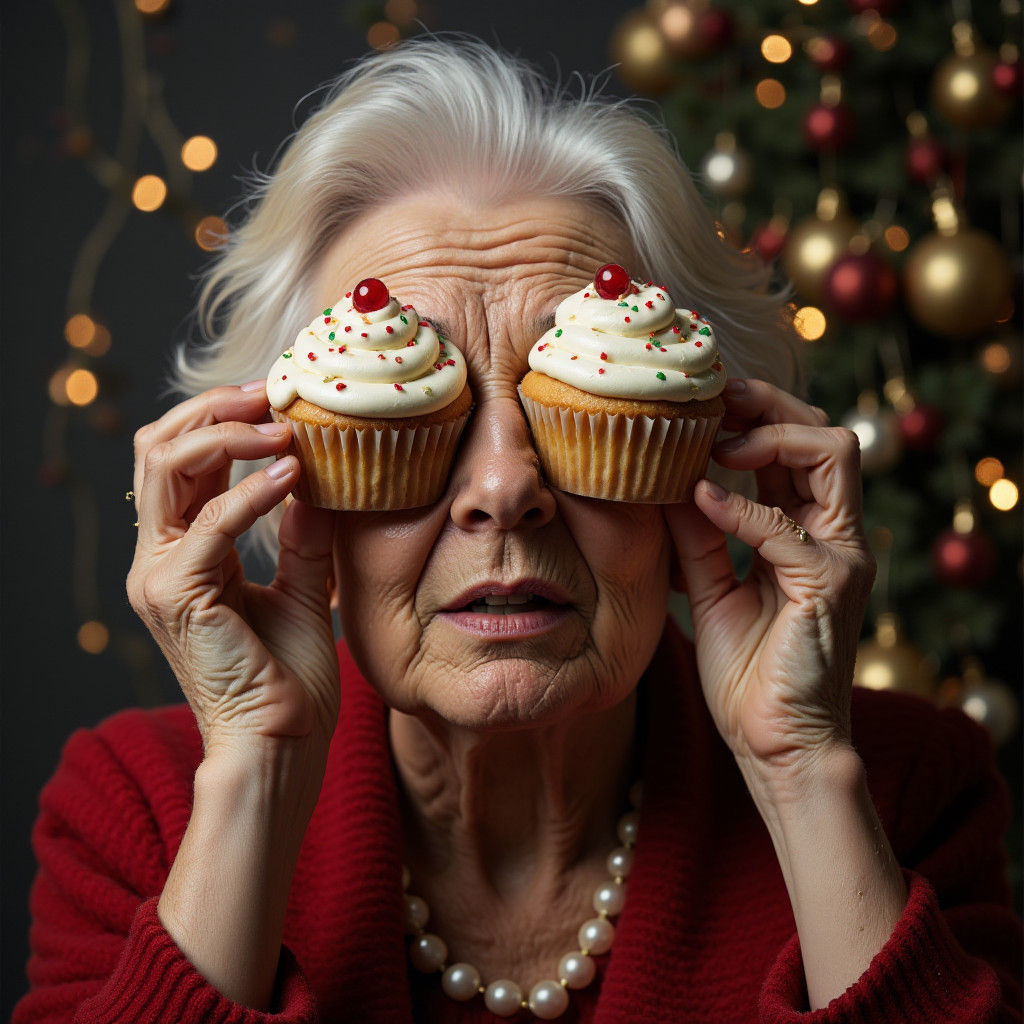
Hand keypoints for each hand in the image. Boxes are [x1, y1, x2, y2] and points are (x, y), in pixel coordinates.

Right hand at [127, 382, 339, 764]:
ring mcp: (157, 576)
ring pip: (166, 468)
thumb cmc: (290, 677)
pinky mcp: (175, 594)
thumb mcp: (302, 587)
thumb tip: (317, 482)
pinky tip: (294, 476)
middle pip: (159, 450)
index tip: (277, 399)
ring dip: (227, 435)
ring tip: (283, 426)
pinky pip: (209, 523)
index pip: (180, 463)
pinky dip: (252, 492)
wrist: (282, 743)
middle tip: (272, 392)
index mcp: (182, 555)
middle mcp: (158, 559)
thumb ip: (301, 534)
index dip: (221, 421)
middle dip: (214, 410)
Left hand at [664, 378, 875, 793]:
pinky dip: (738, 509)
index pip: (800, 450)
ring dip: (769, 437)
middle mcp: (835, 537)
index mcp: (808, 534)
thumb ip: (697, 536)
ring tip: (715, 444)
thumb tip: (668, 481)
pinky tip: (700, 502)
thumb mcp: (709, 588)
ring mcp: (840, 558)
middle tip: (714, 399)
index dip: (758, 417)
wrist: (773, 745)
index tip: (704, 407)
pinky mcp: (830, 586)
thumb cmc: (747, 674)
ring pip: (833, 456)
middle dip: (770, 405)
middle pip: (827, 435)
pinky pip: (786, 527)